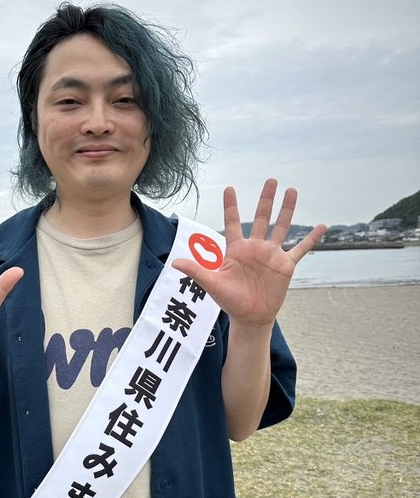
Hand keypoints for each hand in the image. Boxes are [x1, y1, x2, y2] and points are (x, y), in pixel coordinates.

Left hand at [173, 179, 326, 326]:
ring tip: (292, 191)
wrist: (250, 317)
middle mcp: (255, 248)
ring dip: (287, 210)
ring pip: (281, 227)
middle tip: (271, 180)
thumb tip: (175, 263)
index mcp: (236, 249)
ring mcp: (271, 255)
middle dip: (266, 199)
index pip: (233, 222)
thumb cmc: (229, 301)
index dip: (231, 206)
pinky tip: (322, 226)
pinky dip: (312, 238)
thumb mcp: (212, 285)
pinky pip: (301, 249)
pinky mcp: (285, 265)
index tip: (230, 188)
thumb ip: (196, 271)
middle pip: (261, 218)